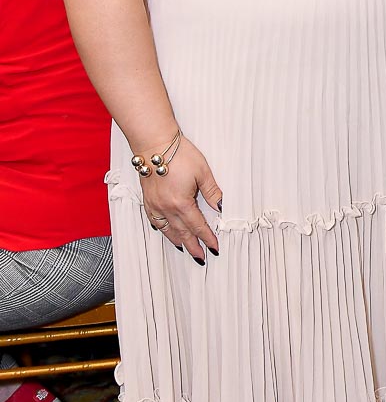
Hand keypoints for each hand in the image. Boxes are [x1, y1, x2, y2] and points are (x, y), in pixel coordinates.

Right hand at [140, 136, 221, 261]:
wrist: (154, 143)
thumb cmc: (179, 154)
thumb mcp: (202, 172)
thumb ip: (212, 192)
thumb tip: (222, 207)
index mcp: (181, 203)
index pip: (198, 226)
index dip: (207, 238)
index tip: (214, 248)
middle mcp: (166, 208)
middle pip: (182, 232)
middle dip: (193, 246)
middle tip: (200, 257)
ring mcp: (154, 205)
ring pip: (167, 229)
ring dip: (177, 241)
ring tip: (184, 249)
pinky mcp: (147, 199)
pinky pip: (154, 221)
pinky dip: (162, 229)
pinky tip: (165, 231)